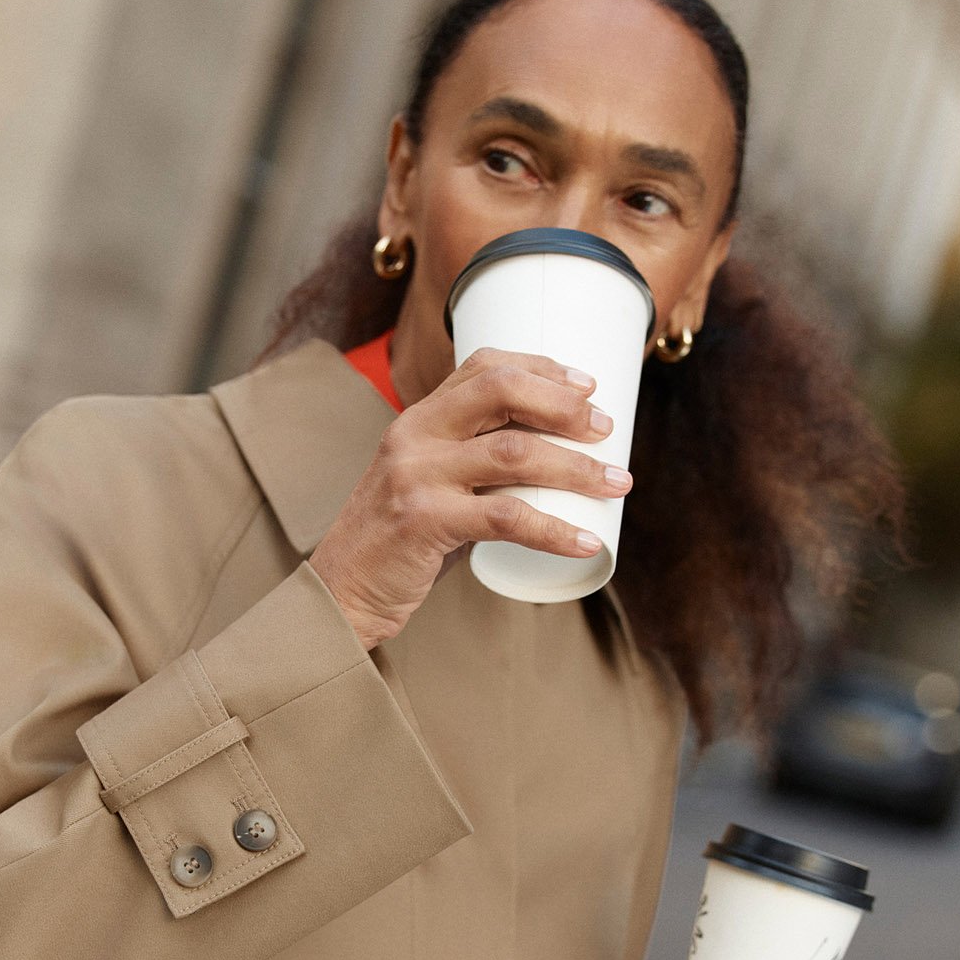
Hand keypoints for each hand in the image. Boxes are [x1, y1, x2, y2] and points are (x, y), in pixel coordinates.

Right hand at [307, 347, 630, 649]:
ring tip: (617, 483)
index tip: (586, 386)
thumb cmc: (399, 542)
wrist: (342, 592)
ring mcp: (416, 475)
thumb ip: (475, 467)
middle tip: (607, 430)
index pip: (483, 367)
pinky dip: (555, 530)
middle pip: (501, 392)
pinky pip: (507, 518)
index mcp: (418, 418)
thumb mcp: (428, 485)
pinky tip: (586, 541)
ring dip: (576, 468)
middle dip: (565, 406)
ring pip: (515, 454)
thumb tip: (555, 464)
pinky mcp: (424, 520)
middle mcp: (414, 435)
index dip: (541, 367)